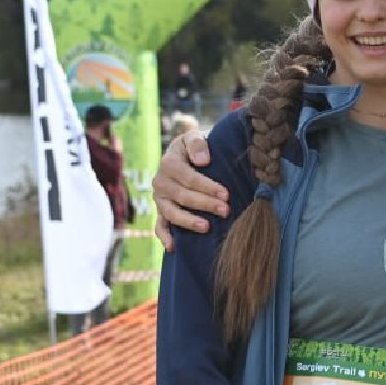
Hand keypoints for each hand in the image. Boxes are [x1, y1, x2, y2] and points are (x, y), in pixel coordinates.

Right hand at [152, 130, 229, 247]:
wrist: (184, 156)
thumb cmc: (194, 148)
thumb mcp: (194, 137)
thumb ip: (197, 144)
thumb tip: (203, 161)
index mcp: (169, 162)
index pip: (188, 177)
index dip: (207, 186)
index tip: (226, 194)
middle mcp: (160, 182)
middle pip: (182, 196)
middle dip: (205, 204)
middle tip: (225, 211)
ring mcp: (159, 199)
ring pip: (171, 213)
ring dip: (188, 221)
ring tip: (207, 227)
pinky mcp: (160, 211)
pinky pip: (159, 225)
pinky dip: (164, 236)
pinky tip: (173, 247)